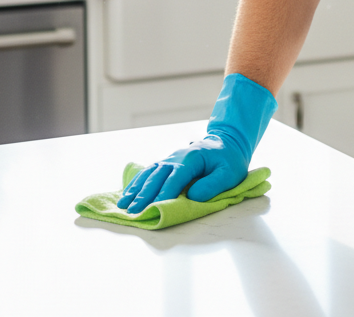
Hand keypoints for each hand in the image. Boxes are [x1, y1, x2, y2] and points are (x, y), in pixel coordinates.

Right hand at [117, 72, 277, 212]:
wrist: (227, 142)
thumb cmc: (229, 160)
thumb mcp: (229, 173)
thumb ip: (212, 185)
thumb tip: (192, 196)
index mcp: (192, 158)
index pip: (176, 178)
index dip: (164, 193)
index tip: (154, 208)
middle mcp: (177, 157)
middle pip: (157, 176)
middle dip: (144, 195)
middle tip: (133, 211)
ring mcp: (170, 158)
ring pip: (149, 173)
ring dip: (136, 189)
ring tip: (124, 205)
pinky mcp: (167, 162)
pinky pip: (149, 172)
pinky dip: (137, 182)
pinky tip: (128, 193)